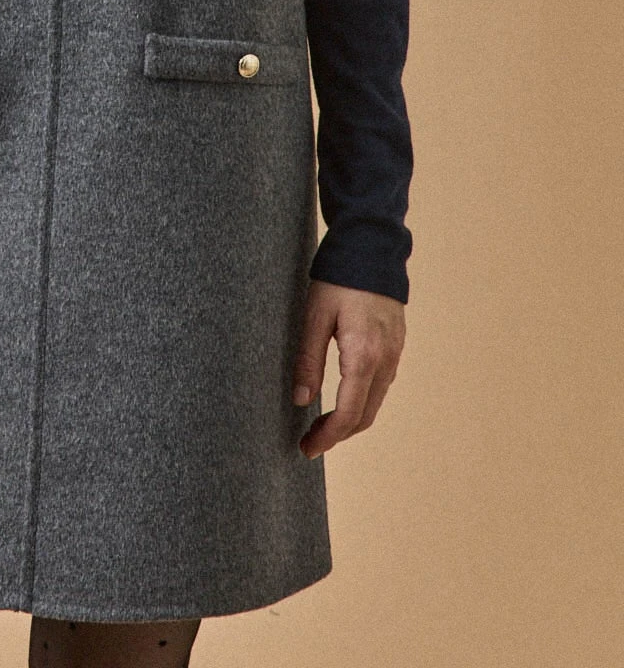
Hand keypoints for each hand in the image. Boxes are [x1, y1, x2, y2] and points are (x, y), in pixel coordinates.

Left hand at [291, 278, 404, 457]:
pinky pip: (381, 385)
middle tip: (309, 442)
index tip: (306, 448)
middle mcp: (385, 360)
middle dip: (337, 435)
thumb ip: (307, 359)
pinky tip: (341, 397)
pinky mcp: (396, 345)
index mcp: (363, 356)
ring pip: (375, 402)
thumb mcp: (314, 315)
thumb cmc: (338, 278)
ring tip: (320, 424)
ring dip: (350, 420)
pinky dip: (362, 401)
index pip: (348, 414)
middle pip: (365, 416)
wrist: (372, 247)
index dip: (327, 437)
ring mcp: (395, 354)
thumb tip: (300, 400)